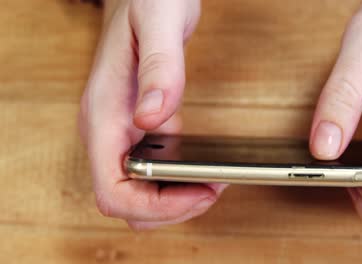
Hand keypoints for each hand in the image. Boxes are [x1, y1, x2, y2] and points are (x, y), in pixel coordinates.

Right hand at [79, 0, 226, 229]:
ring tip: (211, 185)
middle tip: (212, 191)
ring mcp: (121, 130)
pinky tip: (202, 171)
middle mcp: (107, 128)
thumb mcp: (158, 22)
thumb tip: (152, 118)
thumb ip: (158, 68)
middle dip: (168, 209)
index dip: (154, 206)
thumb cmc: (147, 1)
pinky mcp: (137, 128)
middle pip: (124, 201)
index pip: (113, 189)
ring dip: (172, 201)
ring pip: (136, 192)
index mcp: (104, 112)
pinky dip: (174, 184)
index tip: (198, 194)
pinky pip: (149, 172)